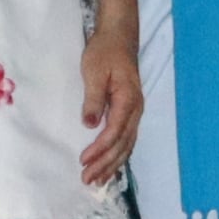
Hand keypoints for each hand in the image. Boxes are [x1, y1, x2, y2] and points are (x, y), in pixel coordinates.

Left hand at [80, 40, 145, 186]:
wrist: (119, 37)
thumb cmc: (105, 51)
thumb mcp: (94, 71)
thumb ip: (93, 98)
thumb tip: (89, 124)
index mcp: (128, 100)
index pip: (114, 132)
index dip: (99, 149)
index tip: (83, 160)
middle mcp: (136, 110)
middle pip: (122, 144)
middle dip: (105, 164)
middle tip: (87, 179)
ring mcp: (135, 112)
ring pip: (126, 145)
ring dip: (112, 164)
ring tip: (96, 180)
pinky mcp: (130, 112)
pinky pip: (126, 139)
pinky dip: (117, 155)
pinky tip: (109, 166)